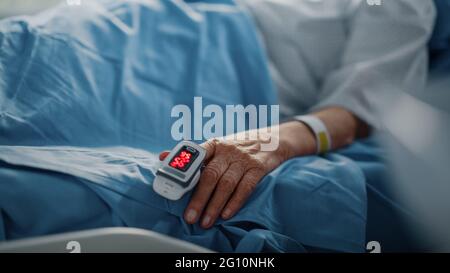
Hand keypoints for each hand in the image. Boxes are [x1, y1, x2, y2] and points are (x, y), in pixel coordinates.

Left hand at [159, 122, 315, 227]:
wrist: (271, 140)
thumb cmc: (236, 147)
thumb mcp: (216, 146)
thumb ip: (192, 155)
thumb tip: (163, 157)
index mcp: (214, 144)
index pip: (196, 157)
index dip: (184, 171)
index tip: (175, 188)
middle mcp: (228, 150)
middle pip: (210, 175)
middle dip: (199, 198)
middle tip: (190, 216)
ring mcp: (244, 160)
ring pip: (227, 184)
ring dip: (215, 205)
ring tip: (206, 221)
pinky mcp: (258, 168)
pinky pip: (246, 188)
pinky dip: (235, 202)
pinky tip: (226, 214)